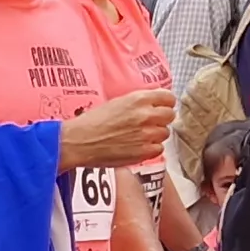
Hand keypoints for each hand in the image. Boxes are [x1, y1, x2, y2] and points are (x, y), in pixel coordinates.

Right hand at [57, 89, 174, 168]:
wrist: (79, 141)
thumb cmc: (92, 122)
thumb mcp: (116, 102)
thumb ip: (138, 102)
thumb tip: (153, 103)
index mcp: (138, 99)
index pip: (168, 98)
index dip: (165, 103)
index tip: (161, 107)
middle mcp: (145, 115)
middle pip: (170, 115)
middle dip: (162, 119)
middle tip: (150, 123)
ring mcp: (146, 135)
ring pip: (165, 133)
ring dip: (156, 134)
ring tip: (141, 136)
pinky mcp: (143, 152)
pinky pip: (158, 149)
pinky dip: (151, 149)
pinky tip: (138, 146)